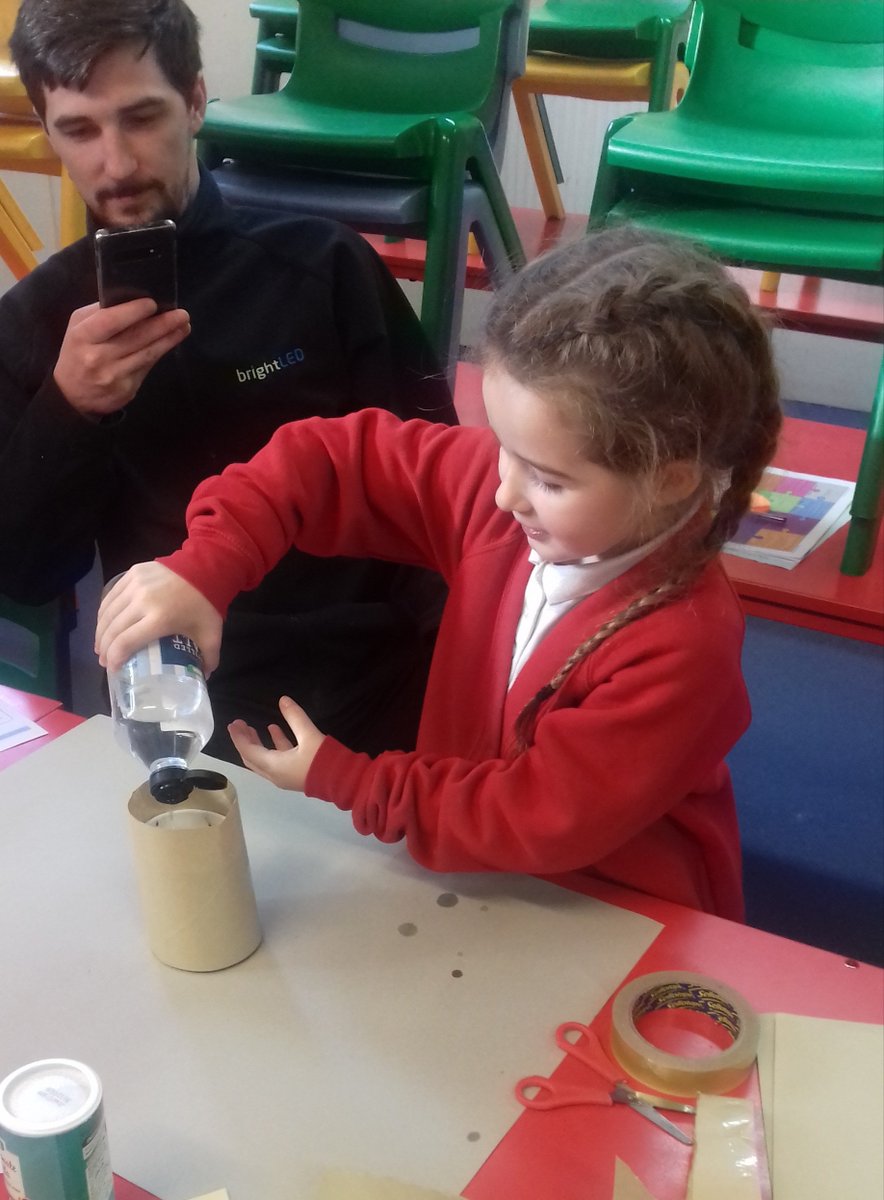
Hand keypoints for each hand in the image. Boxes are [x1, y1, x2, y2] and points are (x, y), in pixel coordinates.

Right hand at [54, 299, 190, 416]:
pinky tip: (171, 341)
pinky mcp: (127, 389)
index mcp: (83, 337)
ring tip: (184, 326)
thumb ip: (100, 314)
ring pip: (147, 353)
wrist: (72, 395)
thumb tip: (132, 300)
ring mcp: (114, 376)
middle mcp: (98, 357)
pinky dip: (161, 352)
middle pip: (136, 337)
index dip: (133, 312)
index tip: (153, 303)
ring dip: (169, 338)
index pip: (110, 321)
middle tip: (182, 314)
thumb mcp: (78, 328)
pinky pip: (147, 366)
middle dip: (162, 324)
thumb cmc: (78, 352)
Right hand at [95, 562, 221, 672]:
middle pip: (112, 629)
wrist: (207, 568)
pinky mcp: (132, 573)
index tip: (112, 669)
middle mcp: (142, 601)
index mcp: (159, 619)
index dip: (114, 658)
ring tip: (101, 645)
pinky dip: (104, 612)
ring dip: (100, 631)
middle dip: (104, 648)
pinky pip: (111, 596)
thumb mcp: (211, 635)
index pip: (125, 642)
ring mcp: (135, 585)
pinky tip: (105, 623)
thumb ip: (209, 660)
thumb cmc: (207, 604)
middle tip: (104, 660)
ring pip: (107, 612)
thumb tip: (203, 678)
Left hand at [228, 696, 325, 792]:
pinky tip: (275, 731)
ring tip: (254, 728)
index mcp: (274, 765)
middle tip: (240, 725)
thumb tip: (283, 700)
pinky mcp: (294, 775)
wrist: (343, 782)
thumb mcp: (309, 735)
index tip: (233, 724)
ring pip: (263, 760)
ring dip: (258, 744)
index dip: (239, 737)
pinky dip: (273, 747)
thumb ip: (295, 717)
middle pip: (252, 758)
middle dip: (245, 741)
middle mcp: (274, 774)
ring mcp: (284, 777)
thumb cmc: (323, 760)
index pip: (248, 751)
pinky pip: (276, 761)